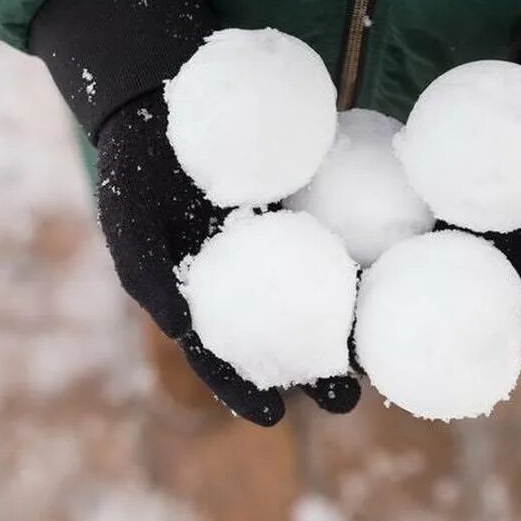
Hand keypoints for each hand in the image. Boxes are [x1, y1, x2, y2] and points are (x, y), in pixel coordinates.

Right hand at [96, 92, 360, 424]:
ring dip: (351, 327)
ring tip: (380, 354)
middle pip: (285, 335)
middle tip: (347, 396)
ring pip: (320, 295)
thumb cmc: (135, 169)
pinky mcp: (308, 207)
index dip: (244, 388)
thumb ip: (146, 276)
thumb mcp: (127, 220)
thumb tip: (178, 329)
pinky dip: (364, 258)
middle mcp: (247, 281)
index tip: (273, 416)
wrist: (162, 104)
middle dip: (316, 370)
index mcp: (202, 298)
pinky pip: (339, 235)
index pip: (222, 355)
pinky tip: (394, 273)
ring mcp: (282, 245)